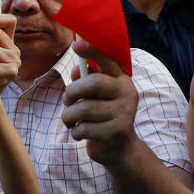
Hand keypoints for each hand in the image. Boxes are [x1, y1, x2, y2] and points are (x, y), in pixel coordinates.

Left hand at [61, 41, 139, 167]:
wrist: (119, 149)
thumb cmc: (101, 116)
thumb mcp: (94, 96)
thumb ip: (85, 81)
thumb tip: (76, 70)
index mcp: (121, 80)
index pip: (108, 60)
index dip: (93, 51)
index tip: (76, 44)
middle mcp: (127, 93)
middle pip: (94, 82)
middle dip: (72, 92)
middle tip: (66, 101)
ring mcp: (124, 113)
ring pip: (83, 109)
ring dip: (68, 116)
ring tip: (70, 120)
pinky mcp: (117, 132)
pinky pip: (84, 128)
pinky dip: (75, 132)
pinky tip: (80, 133)